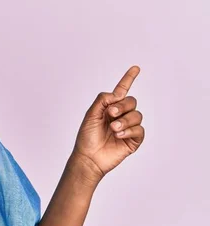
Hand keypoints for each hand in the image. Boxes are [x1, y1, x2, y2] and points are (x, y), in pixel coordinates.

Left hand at [70, 65, 144, 183]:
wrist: (88, 157)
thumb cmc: (87, 137)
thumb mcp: (91, 115)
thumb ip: (102, 100)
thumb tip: (116, 94)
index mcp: (109, 108)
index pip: (121, 91)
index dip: (128, 79)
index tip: (136, 68)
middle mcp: (120, 115)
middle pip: (132, 101)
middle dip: (122, 106)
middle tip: (110, 113)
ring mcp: (128, 127)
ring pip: (137, 115)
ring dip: (124, 120)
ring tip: (113, 129)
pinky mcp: (134, 140)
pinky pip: (139, 130)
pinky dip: (129, 131)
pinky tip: (118, 135)